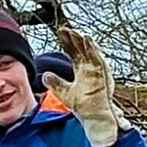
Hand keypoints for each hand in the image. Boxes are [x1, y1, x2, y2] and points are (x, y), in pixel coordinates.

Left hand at [51, 20, 122, 146]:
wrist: (94, 117)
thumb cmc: (83, 106)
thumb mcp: (64, 92)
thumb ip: (55, 83)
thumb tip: (44, 75)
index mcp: (82, 70)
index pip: (74, 52)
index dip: (67, 42)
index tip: (60, 32)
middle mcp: (90, 68)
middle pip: (81, 49)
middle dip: (73, 38)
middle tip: (64, 28)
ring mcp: (97, 71)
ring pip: (90, 51)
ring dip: (83, 41)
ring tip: (75, 31)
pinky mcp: (102, 75)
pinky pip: (97, 58)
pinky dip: (93, 49)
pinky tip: (87, 39)